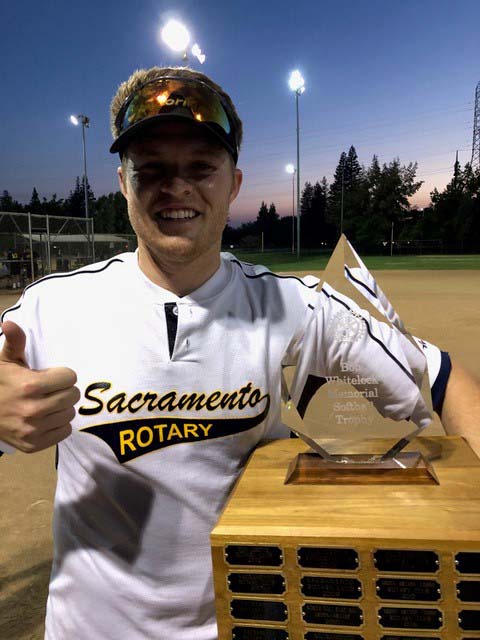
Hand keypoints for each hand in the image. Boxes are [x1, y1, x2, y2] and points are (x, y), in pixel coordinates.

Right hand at [0, 320, 79, 452]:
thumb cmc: (0, 384)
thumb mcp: (6, 361)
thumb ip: (15, 342)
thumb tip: (10, 323)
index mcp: (31, 386)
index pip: (70, 377)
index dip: (61, 375)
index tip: (50, 377)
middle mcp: (34, 409)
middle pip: (73, 395)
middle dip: (63, 390)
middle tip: (50, 390)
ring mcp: (34, 430)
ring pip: (70, 414)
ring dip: (62, 407)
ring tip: (47, 404)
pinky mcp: (35, 445)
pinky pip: (65, 431)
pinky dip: (58, 425)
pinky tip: (46, 418)